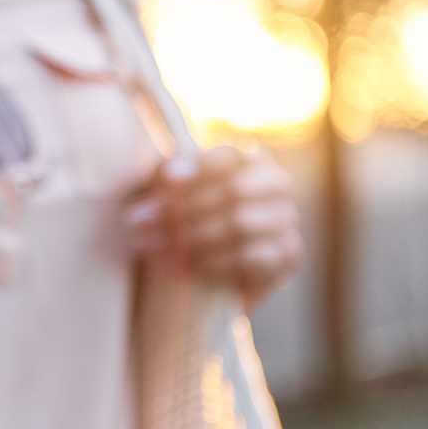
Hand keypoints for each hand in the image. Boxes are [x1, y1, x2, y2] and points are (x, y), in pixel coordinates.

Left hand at [124, 147, 302, 307]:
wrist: (209, 272)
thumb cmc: (186, 217)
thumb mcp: (174, 191)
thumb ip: (169, 175)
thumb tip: (168, 174)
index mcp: (251, 159)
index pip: (230, 156)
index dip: (198, 167)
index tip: (165, 180)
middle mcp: (275, 184)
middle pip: (233, 191)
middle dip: (183, 208)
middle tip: (141, 223)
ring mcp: (286, 220)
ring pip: (239, 225)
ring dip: (189, 238)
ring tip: (152, 248)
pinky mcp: (286, 255)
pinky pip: (250, 258)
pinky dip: (210, 263)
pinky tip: (180, 268)